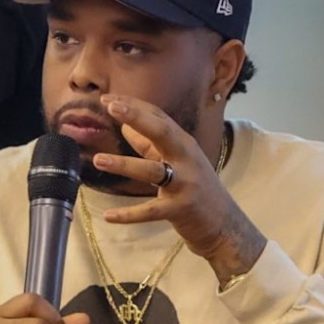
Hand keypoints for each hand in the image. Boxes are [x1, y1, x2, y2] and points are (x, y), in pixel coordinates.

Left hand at [94, 96, 266, 285]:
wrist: (225, 224)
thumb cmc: (197, 188)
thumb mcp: (177, 162)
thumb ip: (150, 146)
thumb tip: (125, 126)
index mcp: (183, 144)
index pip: (158, 118)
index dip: (133, 106)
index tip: (106, 99)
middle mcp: (186, 159)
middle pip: (161, 132)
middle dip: (137, 117)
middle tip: (110, 107)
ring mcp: (184, 183)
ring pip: (152, 171)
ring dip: (124, 164)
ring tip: (98, 160)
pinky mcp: (180, 209)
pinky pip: (151, 211)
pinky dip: (130, 214)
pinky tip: (109, 216)